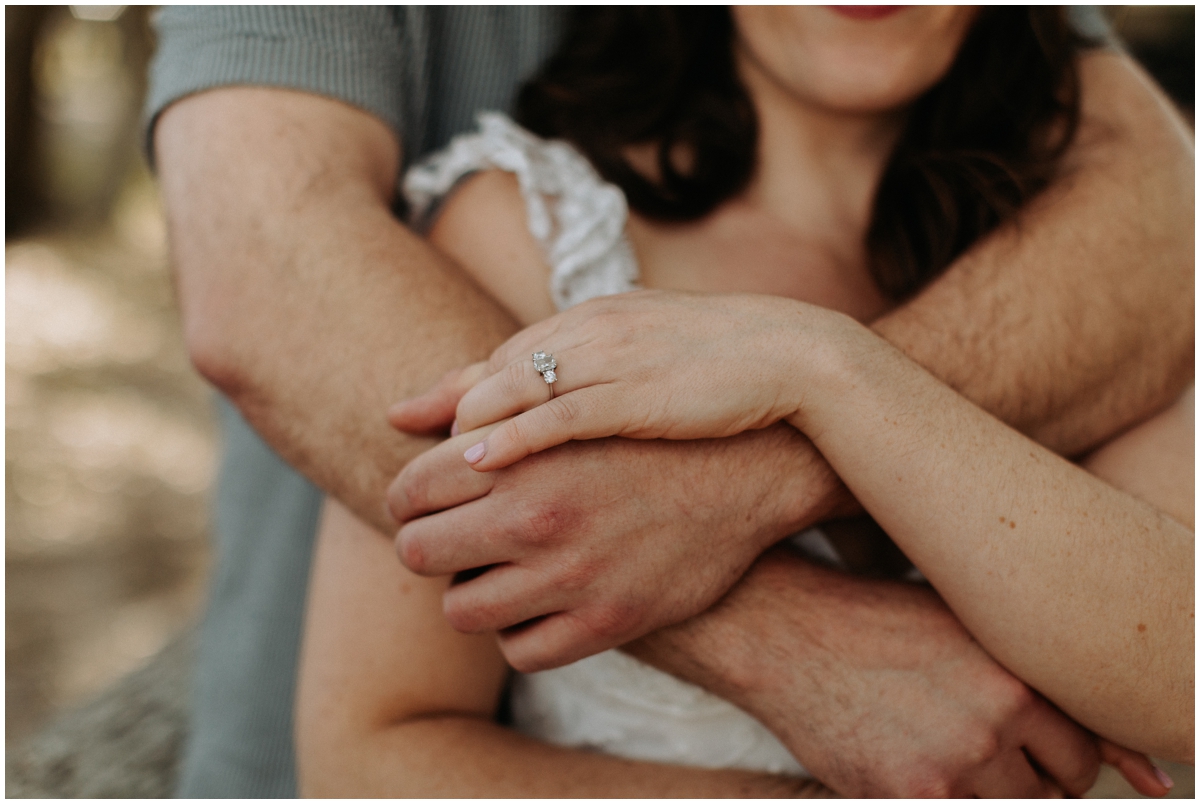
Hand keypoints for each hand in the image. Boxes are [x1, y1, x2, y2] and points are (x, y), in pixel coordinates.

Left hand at [388, 423, 850, 671]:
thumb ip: (473, 396)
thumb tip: (393, 412)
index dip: (407, 498)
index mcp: (516, 456)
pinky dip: (517, 631)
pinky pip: (520, 652)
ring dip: (467, 593)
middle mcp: (536, 518)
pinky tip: (535, 603)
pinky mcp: (607, 623)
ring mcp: (571, 576)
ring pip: (460, 611)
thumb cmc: (640, 425)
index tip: (424, 502)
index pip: (408, 489)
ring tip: (492, 572)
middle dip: (425, 546)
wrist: (746, 470)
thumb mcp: (562, 392)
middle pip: (418, 551)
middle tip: (449, 540)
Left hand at [390, 290, 846, 471]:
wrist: (794, 357)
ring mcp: (611, 360)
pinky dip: (510, 437)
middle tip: (405, 463)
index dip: (452, 390)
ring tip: (428, 481)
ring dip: (464, 433)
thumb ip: (601, 365)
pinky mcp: (636, 394)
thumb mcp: (650, 350)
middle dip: (444, 415)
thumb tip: (564, 397)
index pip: (505, 355)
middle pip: (494, 370)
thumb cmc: (726, 364)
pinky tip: (477, 464)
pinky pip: (557, 415)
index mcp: (594, 320)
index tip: (406, 416)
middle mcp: (591, 332)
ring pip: (513, 389)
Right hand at [627, 547, 1171, 797]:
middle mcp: (990, 726)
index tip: (1022, 739)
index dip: (1053, 751)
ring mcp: (945, 768)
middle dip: (1023, 774)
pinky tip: (902, 754)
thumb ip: (1035, 682)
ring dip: (982, 790)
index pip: (1081, 754)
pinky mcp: (900, 796)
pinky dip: (935, 793)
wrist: (786, 630)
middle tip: (971, 739)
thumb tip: (1141, 770)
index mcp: (1015, 679)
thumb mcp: (965, 630)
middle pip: (1050, 791)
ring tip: (934, 743)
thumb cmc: (876, 620)